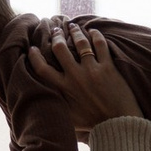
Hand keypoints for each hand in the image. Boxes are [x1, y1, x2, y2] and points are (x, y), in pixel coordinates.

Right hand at [25, 22, 140, 130]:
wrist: (118, 124)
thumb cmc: (93, 125)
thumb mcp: (68, 118)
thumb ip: (56, 107)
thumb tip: (43, 104)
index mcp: (63, 89)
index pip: (42, 69)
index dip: (35, 57)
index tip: (33, 48)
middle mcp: (75, 76)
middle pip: (60, 49)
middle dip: (57, 36)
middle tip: (56, 30)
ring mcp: (92, 70)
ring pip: (80, 43)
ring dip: (75, 32)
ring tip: (72, 26)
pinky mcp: (108, 68)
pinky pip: (101, 45)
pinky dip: (96, 36)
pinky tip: (93, 31)